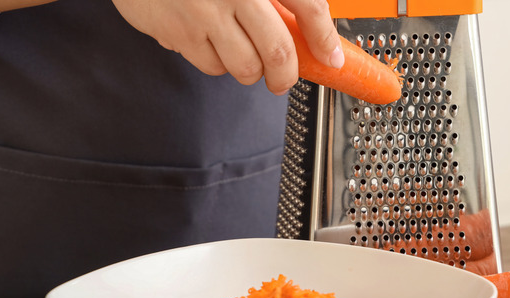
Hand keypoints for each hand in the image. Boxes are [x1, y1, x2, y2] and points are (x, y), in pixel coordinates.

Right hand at [111, 0, 343, 94]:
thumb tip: (309, 30)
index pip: (308, 5)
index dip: (324, 38)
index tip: (331, 58)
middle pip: (277, 51)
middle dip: (285, 75)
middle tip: (282, 78)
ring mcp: (204, 12)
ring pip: (245, 66)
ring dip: (250, 70)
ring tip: (242, 53)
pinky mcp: (178, 32)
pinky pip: (212, 66)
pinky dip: (218, 63)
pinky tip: (211, 42)